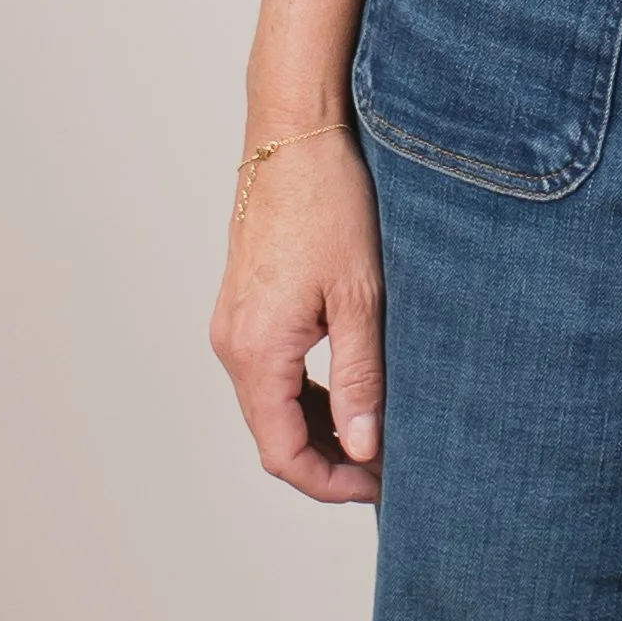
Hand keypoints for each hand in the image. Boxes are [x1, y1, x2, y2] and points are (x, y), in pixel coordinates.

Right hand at [210, 124, 385, 502]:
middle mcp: (233, 344)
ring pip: (271, 406)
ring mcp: (233, 323)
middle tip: (388, 468)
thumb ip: (362, 378)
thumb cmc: (331, 201)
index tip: (381, 487)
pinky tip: (348, 390)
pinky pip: (269, 372)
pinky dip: (305, 394)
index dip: (332, 483)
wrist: (295, 133)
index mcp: (257, 350)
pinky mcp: (244, 305)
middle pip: (273, 436)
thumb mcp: (360, 295)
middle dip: (329, 462)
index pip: (284, 453)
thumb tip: (365, 451)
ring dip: (319, 429)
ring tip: (377, 433)